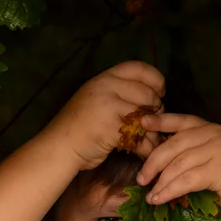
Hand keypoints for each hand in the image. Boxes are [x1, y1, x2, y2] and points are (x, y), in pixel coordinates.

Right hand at [42, 61, 164, 170]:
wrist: (60, 146)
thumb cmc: (79, 125)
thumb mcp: (95, 98)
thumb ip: (118, 92)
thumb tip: (150, 97)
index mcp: (104, 78)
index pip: (138, 68)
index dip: (155, 79)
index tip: (161, 92)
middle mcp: (107, 87)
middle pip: (147, 93)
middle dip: (156, 109)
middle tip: (154, 121)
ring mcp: (109, 107)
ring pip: (145, 116)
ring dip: (152, 130)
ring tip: (151, 139)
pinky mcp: (112, 128)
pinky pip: (139, 136)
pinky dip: (145, 146)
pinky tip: (143, 151)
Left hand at [135, 114, 220, 216]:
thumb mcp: (213, 161)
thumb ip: (192, 156)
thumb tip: (162, 165)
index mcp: (212, 129)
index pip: (182, 120)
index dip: (161, 121)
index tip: (142, 123)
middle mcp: (214, 134)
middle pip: (174, 144)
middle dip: (153, 162)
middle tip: (141, 178)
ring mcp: (217, 149)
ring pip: (178, 164)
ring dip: (160, 182)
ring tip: (150, 195)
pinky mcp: (218, 168)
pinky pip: (186, 179)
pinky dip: (169, 190)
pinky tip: (159, 199)